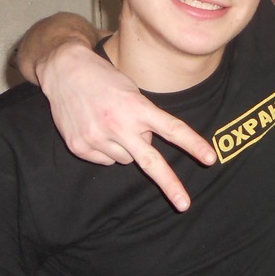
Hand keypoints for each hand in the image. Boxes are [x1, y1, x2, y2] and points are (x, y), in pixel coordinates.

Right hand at [37, 38, 215, 211]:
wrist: (64, 71)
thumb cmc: (104, 78)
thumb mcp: (131, 91)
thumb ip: (143, 118)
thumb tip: (147, 146)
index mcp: (136, 107)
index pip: (172, 129)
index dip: (193, 144)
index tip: (210, 158)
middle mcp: (118, 124)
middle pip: (150, 160)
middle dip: (169, 184)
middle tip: (184, 205)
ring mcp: (98, 138)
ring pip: (126, 159)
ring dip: (127, 147)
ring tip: (113, 122)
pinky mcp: (81, 147)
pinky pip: (106, 159)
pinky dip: (107, 149)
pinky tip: (98, 128)